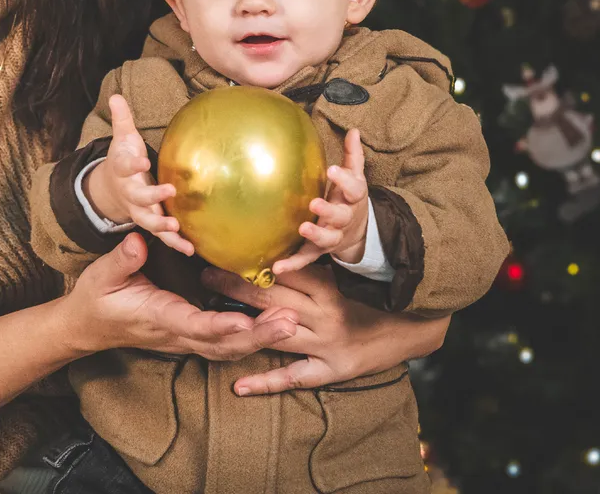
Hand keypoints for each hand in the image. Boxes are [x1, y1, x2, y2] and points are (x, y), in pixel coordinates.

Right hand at [62, 233, 298, 359]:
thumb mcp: (101, 276)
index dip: (219, 326)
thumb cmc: (96, 299)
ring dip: (260, 338)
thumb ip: (122, 261)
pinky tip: (272, 325)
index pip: (194, 326)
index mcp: (159, 318)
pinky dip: (250, 338)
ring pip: (228, 347)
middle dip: (258, 336)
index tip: (243, 320)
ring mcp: (184, 337)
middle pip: (223, 344)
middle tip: (290, 322)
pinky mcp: (189, 333)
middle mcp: (177, 333)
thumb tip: (140, 241)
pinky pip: (224, 343)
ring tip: (291, 322)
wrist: (87, 327)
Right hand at [85, 95, 193, 255]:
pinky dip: (175, 243)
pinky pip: (162, 235)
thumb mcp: (121, 137)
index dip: (133, 164)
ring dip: (162, 225)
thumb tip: (115, 95)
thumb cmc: (123, 159)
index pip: (125, 166)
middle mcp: (129, 192)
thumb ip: (122, 119)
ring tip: (176, 227)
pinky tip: (191, 249)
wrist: (111, 189)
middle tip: (169, 192)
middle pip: (138, 197)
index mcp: (122, 170)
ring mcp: (139, 209)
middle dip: (152, 197)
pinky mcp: (150, 221)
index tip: (143, 161)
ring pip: (148, 220)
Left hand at [201, 263, 449, 394]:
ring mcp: (326, 344)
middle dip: (235, 285)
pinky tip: (239, 386)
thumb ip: (316, 255)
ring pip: (276, 332)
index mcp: (328, 283)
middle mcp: (324, 312)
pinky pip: (294, 377)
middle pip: (272, 297)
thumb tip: (280, 233)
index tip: (224, 247)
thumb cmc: (374, 293)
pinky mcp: (331, 370)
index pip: (284, 268)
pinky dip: (266, 383)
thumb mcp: (347, 270)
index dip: (253, 259)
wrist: (414, 327)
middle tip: (205, 272)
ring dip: (242, 324)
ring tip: (209, 316)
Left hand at [271, 128, 368, 274]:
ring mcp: (332, 236)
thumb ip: (352, 156)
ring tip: (302, 228)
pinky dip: (292, 264)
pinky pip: (305, 258)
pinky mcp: (318, 250)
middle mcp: (344, 218)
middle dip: (328, 210)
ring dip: (315, 234)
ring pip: (326, 238)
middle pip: (339, 216)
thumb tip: (353, 130)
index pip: (353, 188)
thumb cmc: (348, 198)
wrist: (358, 233)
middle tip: (315, 203)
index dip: (344, 180)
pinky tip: (276, 268)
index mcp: (352, 198)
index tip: (332, 170)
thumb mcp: (354, 178)